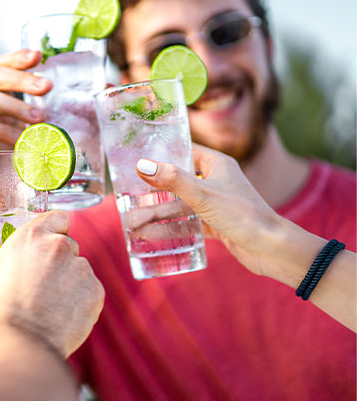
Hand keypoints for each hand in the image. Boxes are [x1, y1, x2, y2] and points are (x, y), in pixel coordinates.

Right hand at [0, 50, 51, 150]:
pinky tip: (25, 139)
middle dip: (21, 78)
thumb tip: (64, 105)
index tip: (38, 56)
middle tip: (47, 86)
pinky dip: (8, 132)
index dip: (16, 58)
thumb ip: (33, 109)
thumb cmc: (4, 138)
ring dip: (16, 106)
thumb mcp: (18, 120)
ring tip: (41, 118)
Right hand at [0, 211, 104, 357]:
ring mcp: (82, 271)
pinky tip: (60, 315)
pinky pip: (90, 292)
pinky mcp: (95, 294)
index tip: (42, 245)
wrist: (20, 347)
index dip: (51, 230)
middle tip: (38, 281)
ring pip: (79, 269)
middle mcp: (61, 247)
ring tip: (48, 303)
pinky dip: (80, 301)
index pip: (56, 218)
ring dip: (68, 281)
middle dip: (56, 260)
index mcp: (32, 236)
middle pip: (66, 246)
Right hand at [135, 144, 282, 276]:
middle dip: (153, 190)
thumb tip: (142, 165)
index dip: (161, 154)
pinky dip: (171, 227)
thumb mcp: (203, 196)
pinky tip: (152, 233)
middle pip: (178, 180)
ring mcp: (215, 203)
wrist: (271, 249)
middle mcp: (216, 180)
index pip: (184, 151)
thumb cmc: (242, 215)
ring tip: (133, 220)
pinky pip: (187, 222)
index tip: (137, 159)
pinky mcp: (215, 223)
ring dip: (159, 212)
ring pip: (180, 204)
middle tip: (128, 194)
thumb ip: (172, 180)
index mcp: (217, 164)